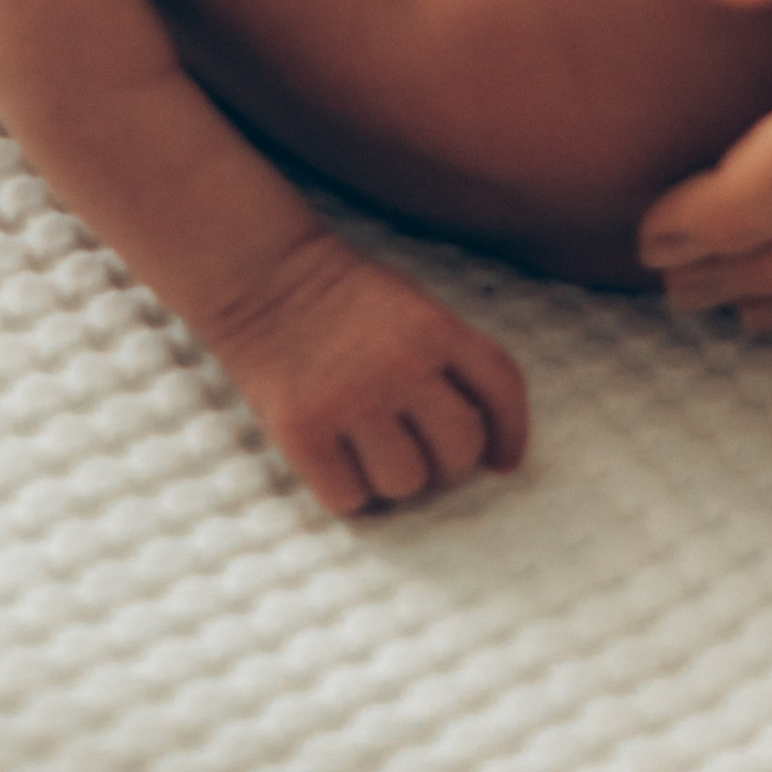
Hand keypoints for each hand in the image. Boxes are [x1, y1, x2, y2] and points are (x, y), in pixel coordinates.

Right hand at [211, 234, 528, 515]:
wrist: (260, 272)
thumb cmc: (341, 296)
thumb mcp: (411, 304)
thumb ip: (449, 359)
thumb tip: (488, 447)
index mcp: (435, 326)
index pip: (501, 390)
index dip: (511, 434)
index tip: (502, 462)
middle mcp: (401, 363)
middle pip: (460, 451)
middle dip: (444, 462)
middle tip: (414, 447)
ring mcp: (351, 398)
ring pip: (407, 483)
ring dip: (393, 478)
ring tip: (366, 449)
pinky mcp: (303, 429)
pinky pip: (350, 499)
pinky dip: (346, 492)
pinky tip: (333, 460)